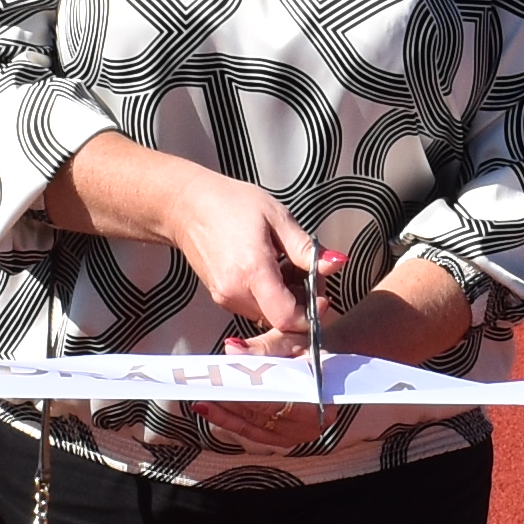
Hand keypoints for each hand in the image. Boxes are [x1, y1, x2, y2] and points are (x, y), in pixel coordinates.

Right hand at [42, 136, 327, 334]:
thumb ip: (306, 249)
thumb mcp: (277, 218)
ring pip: (269, 316)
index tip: (321, 292)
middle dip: (302, 304)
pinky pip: (255, 308)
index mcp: (253, 271)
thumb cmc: (232, 204)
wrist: (186, 206)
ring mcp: (225, 298)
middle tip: (307, 272)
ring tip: (287, 266)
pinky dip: (270, 297)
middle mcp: (236, 292)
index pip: (287, 318)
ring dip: (287, 300)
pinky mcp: (221, 298)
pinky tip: (271, 270)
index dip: (311, 313)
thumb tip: (336, 264)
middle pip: (281, 319)